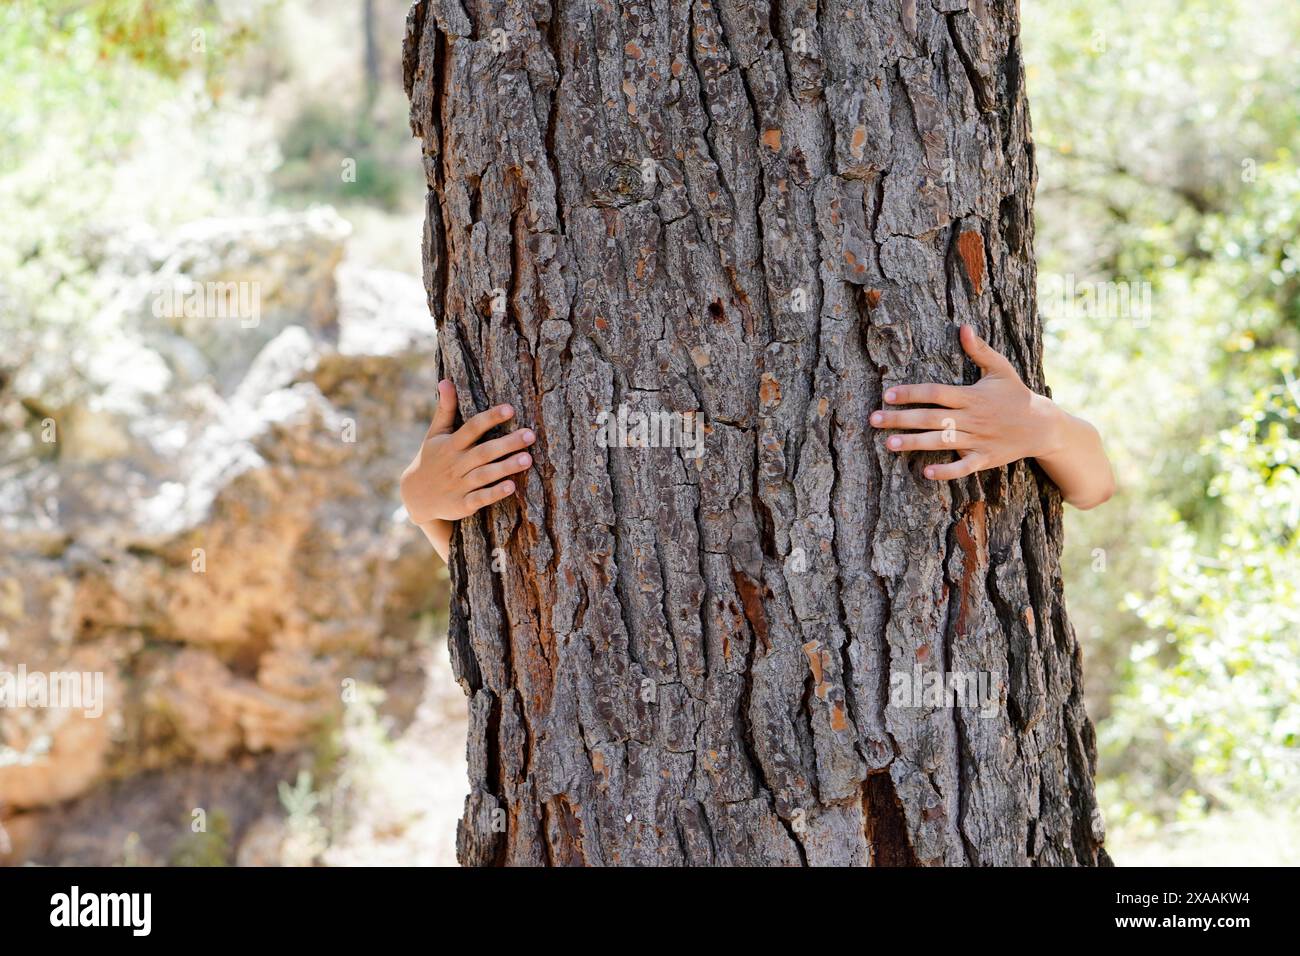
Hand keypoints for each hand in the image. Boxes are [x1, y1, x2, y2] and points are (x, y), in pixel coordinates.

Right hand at [400, 379, 535, 523]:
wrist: (415, 497)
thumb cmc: (432, 458)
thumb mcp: (435, 434)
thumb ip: (445, 409)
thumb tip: (446, 380)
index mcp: (450, 444)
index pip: (472, 428)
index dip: (490, 418)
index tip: (510, 409)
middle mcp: (456, 464)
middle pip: (484, 451)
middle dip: (507, 443)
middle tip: (530, 434)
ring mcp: (459, 485)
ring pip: (485, 475)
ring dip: (506, 467)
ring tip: (528, 459)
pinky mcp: (462, 504)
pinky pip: (480, 498)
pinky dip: (494, 493)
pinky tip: (512, 487)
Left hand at [869, 325, 1060, 480]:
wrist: (1042, 426)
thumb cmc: (1016, 394)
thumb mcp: (1001, 369)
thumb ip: (979, 350)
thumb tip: (964, 327)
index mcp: (971, 396)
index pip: (935, 393)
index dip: (911, 393)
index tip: (888, 394)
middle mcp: (971, 419)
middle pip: (931, 418)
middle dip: (901, 419)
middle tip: (874, 420)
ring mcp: (977, 440)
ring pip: (941, 442)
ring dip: (915, 443)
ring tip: (889, 444)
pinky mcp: (984, 459)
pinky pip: (963, 467)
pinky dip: (946, 471)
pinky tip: (925, 472)